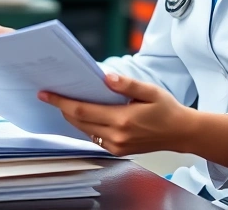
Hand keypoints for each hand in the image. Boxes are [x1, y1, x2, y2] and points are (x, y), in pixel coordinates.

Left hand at [38, 73, 195, 156]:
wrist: (181, 133)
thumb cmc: (167, 110)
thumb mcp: (150, 91)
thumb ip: (127, 84)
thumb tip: (106, 77)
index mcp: (123, 120)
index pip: (83, 110)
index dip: (61, 101)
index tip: (46, 93)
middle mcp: (117, 136)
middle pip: (79, 121)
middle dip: (62, 107)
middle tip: (49, 94)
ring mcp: (116, 146)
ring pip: (84, 130)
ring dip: (71, 116)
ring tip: (62, 101)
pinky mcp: (118, 151)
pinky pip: (94, 137)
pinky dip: (84, 125)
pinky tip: (81, 113)